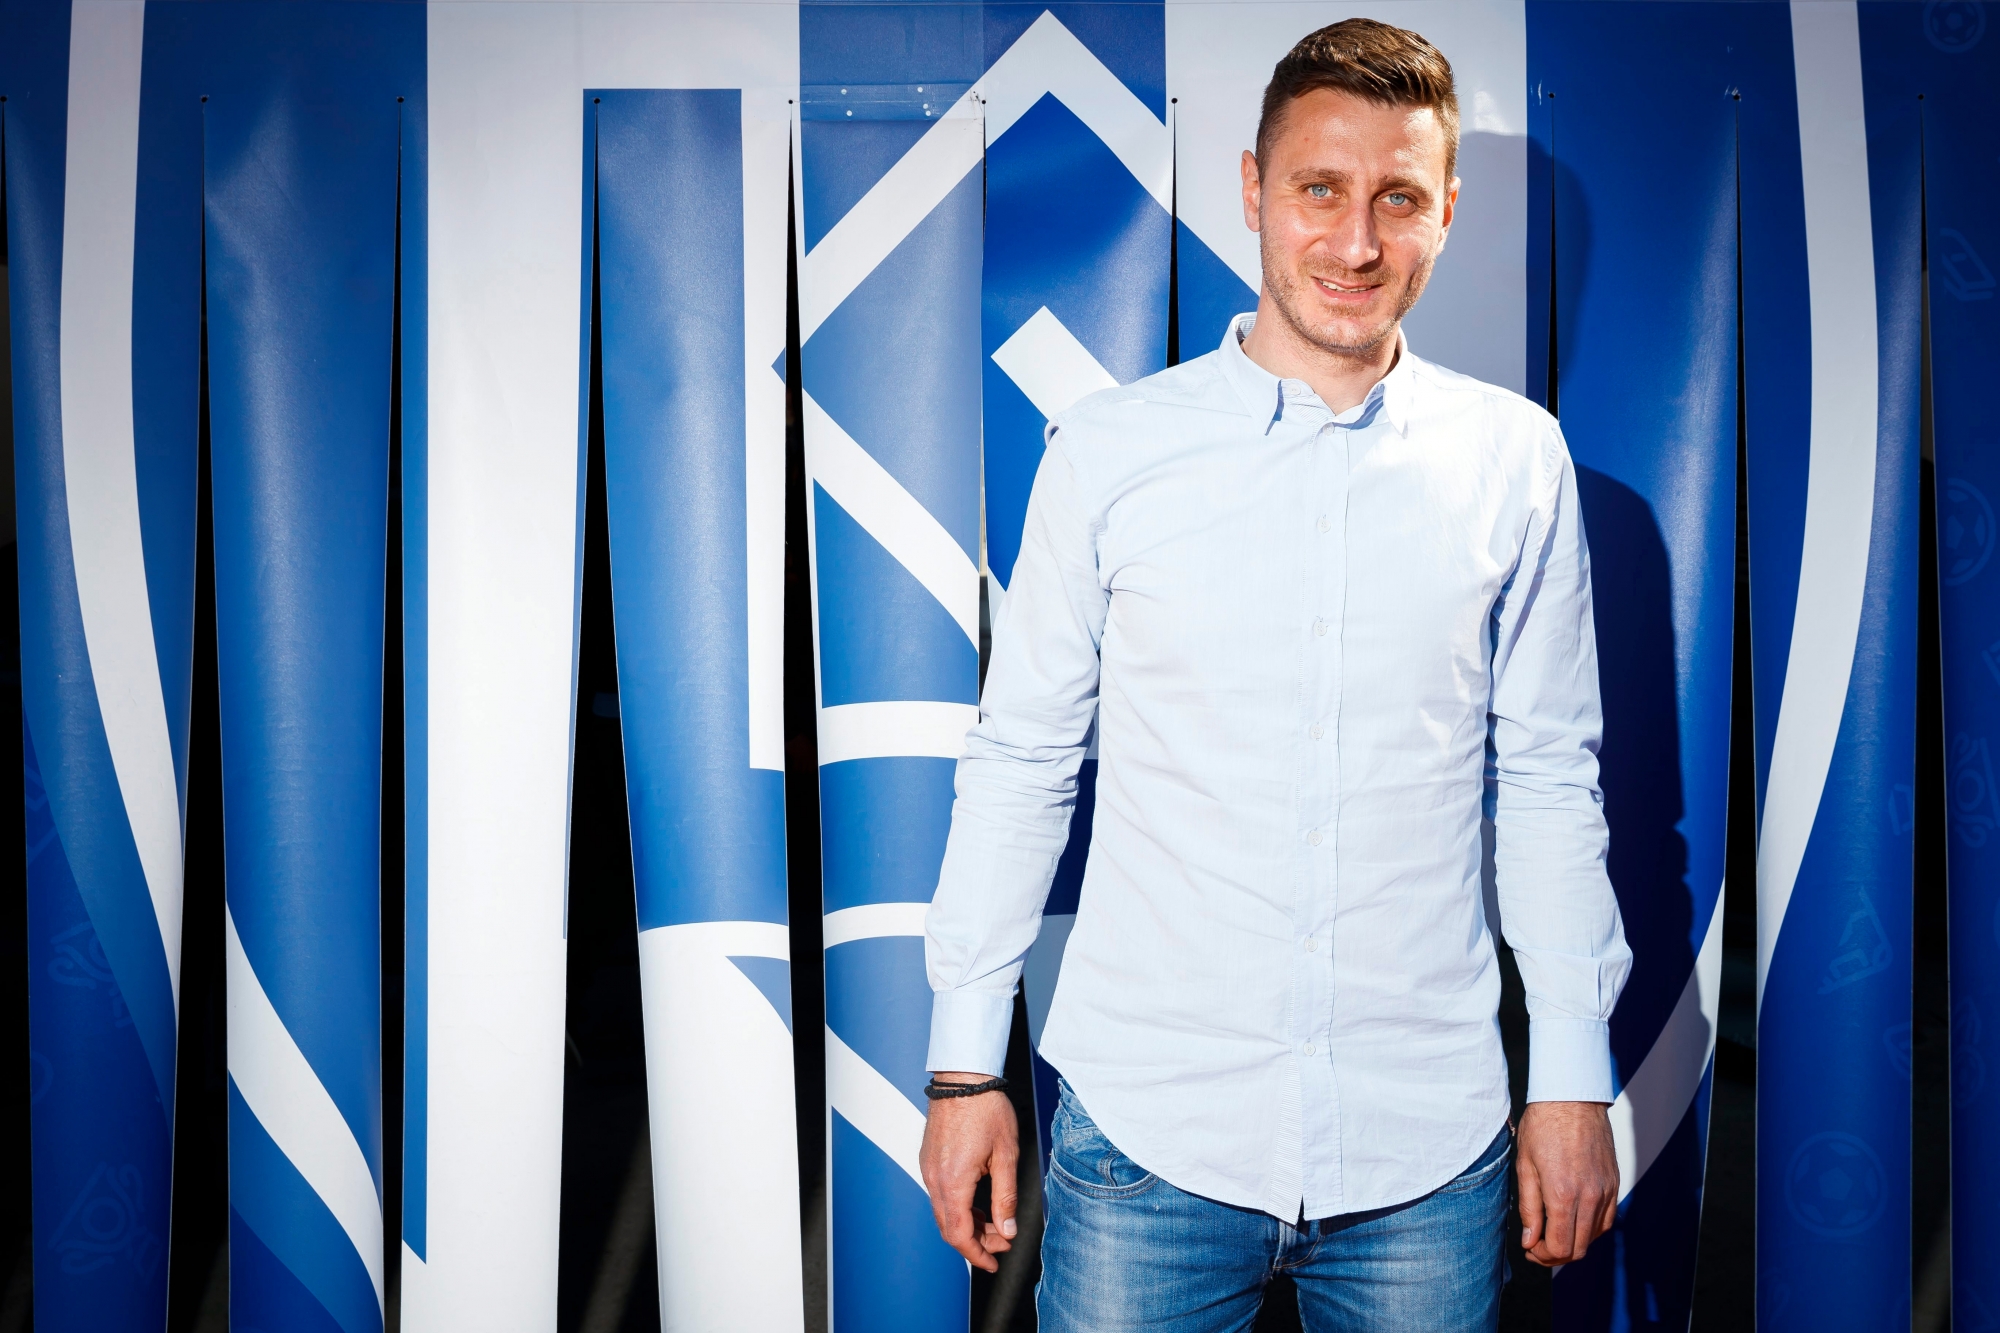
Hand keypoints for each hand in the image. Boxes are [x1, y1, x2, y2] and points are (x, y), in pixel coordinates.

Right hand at [919, 1073, 1019, 1272]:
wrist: (963, 1077)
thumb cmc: (987, 1110)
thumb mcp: (1006, 1155)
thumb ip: (1005, 1197)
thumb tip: (1007, 1229)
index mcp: (954, 1181)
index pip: (960, 1234)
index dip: (977, 1254)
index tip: (994, 1263)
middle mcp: (934, 1179)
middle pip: (949, 1228)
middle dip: (975, 1243)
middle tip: (1002, 1243)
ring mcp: (928, 1169)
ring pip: (943, 1213)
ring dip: (967, 1226)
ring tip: (994, 1225)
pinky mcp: (928, 1161)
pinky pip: (940, 1196)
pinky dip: (958, 1209)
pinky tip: (977, 1205)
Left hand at [1515, 1101, 1618, 1265]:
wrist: (1572, 1098)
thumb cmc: (1543, 1127)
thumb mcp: (1525, 1166)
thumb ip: (1529, 1208)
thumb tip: (1530, 1240)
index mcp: (1563, 1194)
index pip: (1559, 1247)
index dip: (1542, 1256)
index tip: (1530, 1248)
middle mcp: (1589, 1197)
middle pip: (1578, 1249)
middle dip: (1555, 1255)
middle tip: (1537, 1246)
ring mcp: (1605, 1191)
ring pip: (1593, 1237)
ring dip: (1573, 1243)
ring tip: (1552, 1233)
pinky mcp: (1614, 1184)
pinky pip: (1606, 1219)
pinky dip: (1589, 1228)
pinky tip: (1573, 1220)